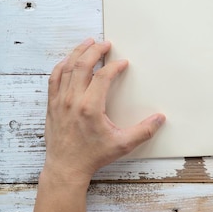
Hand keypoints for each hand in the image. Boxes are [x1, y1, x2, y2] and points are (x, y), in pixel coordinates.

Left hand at [42, 38, 164, 183]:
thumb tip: (160, 118)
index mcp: (90, 107)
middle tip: (105, 44)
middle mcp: (72, 100)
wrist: (66, 168)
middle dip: (95, 51)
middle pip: (82, 65)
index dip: (114, 66)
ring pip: (66, 68)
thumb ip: (144, 131)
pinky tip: (68, 61)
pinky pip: (54, 78)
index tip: (123, 63)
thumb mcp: (123, 144)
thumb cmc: (92, 156)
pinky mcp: (52, 105)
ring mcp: (59, 102)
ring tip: (88, 43)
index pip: (102, 76)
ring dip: (77, 53)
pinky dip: (61, 66)